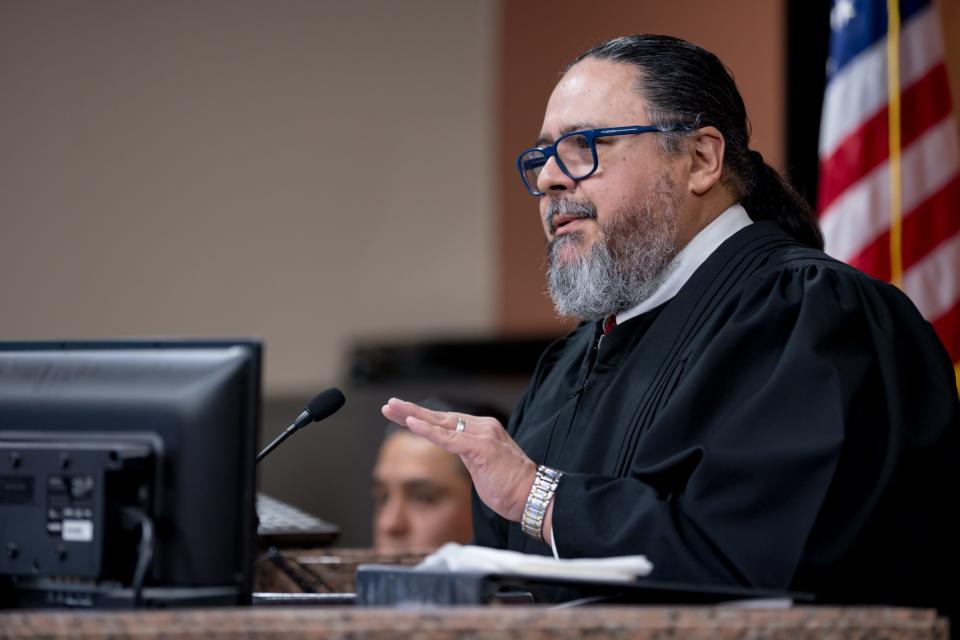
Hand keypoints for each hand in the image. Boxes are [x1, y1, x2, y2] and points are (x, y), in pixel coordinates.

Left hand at [381, 397, 537, 522]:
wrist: (533, 497)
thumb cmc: (510, 487)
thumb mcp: (483, 467)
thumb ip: (468, 453)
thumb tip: (454, 449)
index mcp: (483, 430)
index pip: (446, 421)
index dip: (423, 417)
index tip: (402, 414)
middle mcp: (482, 427)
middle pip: (440, 417)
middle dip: (411, 411)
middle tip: (389, 405)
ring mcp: (482, 435)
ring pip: (441, 423)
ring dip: (413, 415)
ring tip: (392, 409)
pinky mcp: (481, 447)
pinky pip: (448, 438)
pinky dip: (428, 430)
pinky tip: (411, 423)